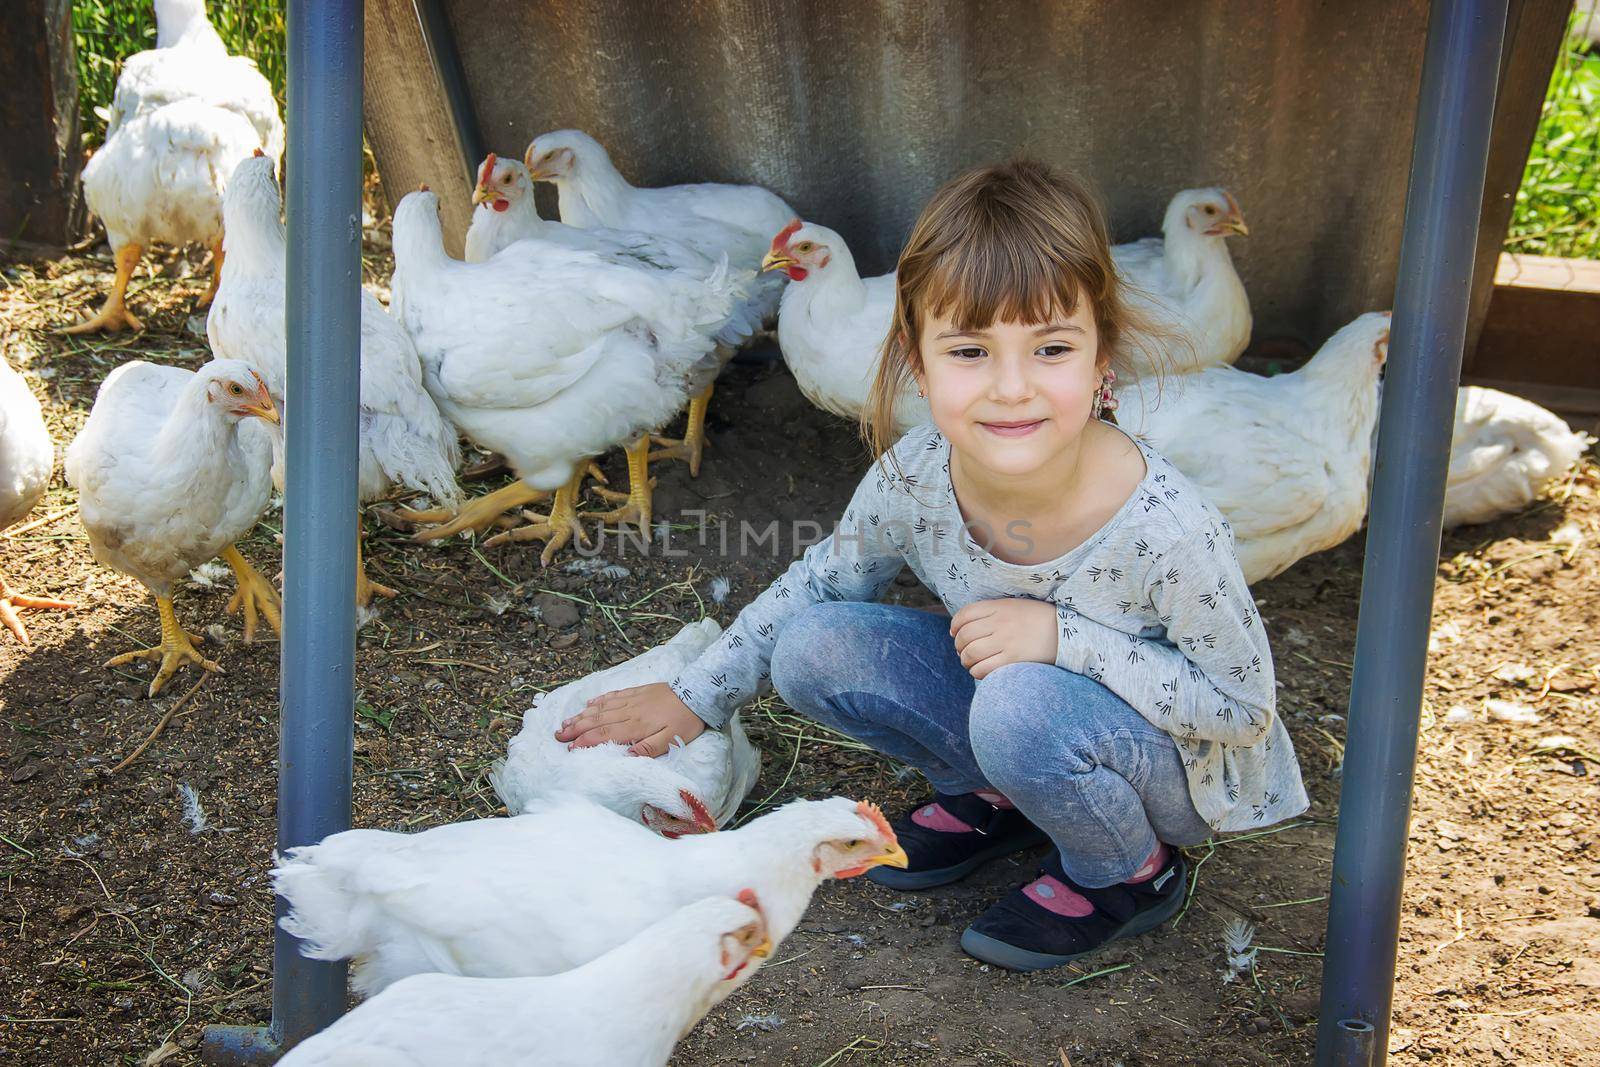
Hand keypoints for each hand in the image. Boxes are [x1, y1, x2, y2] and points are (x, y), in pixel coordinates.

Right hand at [553, 681, 706, 756]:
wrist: (698, 693)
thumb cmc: (686, 721)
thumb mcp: (672, 741)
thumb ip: (649, 748)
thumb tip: (627, 755)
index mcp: (636, 726)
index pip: (604, 734)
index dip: (586, 741)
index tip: (570, 747)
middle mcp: (629, 711)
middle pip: (597, 720)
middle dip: (576, 728)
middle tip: (558, 734)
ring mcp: (632, 699)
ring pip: (601, 708)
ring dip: (582, 715)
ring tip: (566, 721)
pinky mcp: (637, 691)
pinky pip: (613, 695)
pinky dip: (599, 700)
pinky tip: (589, 703)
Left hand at [949, 598, 1057, 679]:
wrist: (1066, 631)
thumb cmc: (1037, 619)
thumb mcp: (1014, 606)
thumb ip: (990, 612)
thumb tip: (962, 628)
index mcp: (999, 607)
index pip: (965, 614)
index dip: (955, 626)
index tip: (955, 634)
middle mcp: (1000, 623)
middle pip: (964, 636)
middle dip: (959, 646)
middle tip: (963, 651)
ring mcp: (1006, 642)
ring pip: (970, 654)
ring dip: (965, 660)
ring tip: (970, 662)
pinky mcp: (1013, 660)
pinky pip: (984, 669)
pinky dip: (976, 672)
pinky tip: (981, 671)